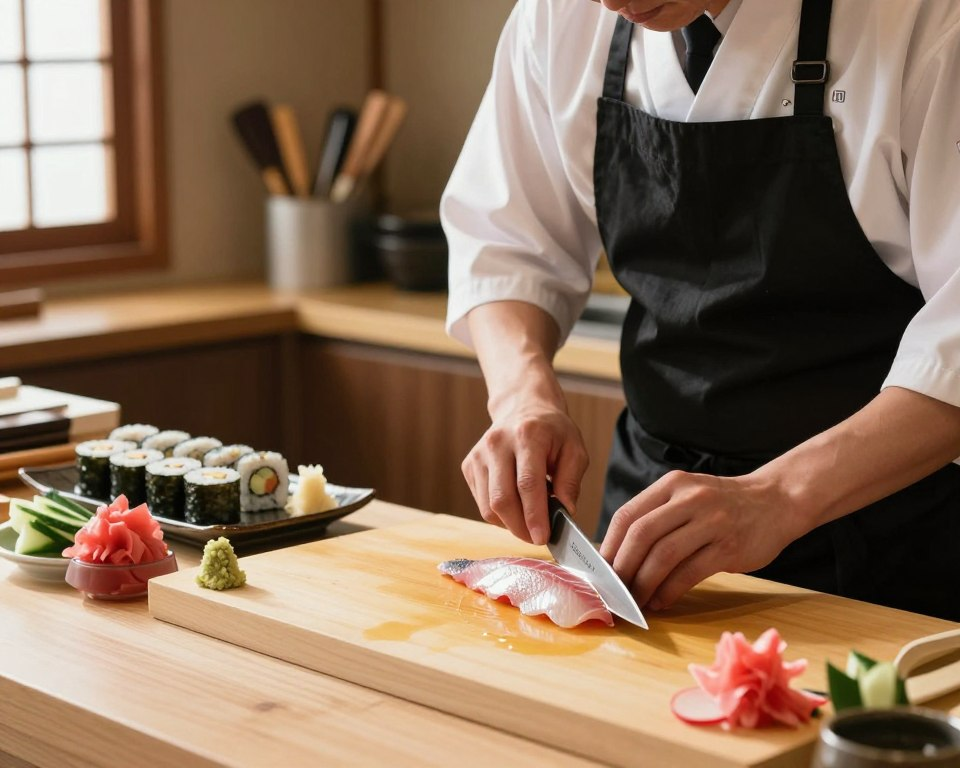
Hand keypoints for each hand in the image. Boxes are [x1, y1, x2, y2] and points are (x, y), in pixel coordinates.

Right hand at [462, 400, 588, 545]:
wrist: (523, 407)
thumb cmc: (552, 431)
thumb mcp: (574, 449)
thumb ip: (571, 481)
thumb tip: (565, 512)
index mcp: (527, 435)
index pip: (527, 483)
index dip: (534, 515)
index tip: (543, 538)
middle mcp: (497, 443)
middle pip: (501, 499)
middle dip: (520, 528)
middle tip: (537, 538)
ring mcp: (479, 454)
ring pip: (488, 506)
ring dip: (510, 524)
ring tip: (529, 521)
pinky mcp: (469, 465)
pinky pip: (482, 503)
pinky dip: (500, 514)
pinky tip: (516, 505)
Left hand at [599, 469, 802, 609]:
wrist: (777, 501)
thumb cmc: (724, 504)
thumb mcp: (688, 495)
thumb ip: (658, 516)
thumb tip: (619, 554)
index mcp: (672, 484)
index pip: (628, 515)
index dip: (609, 545)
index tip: (599, 569)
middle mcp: (690, 499)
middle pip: (641, 535)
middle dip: (622, 567)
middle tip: (613, 590)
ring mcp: (711, 522)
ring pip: (663, 555)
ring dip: (643, 583)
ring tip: (635, 601)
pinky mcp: (729, 547)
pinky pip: (689, 573)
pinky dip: (669, 591)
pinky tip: (660, 601)